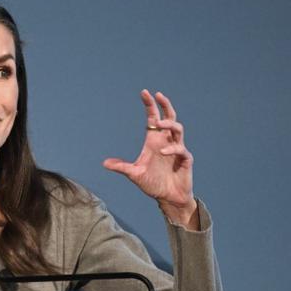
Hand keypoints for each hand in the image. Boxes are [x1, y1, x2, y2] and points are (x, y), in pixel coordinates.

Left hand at [103, 89, 199, 228]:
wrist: (168, 198)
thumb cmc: (153, 183)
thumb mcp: (134, 174)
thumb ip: (121, 167)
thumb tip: (105, 163)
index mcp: (154, 141)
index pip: (153, 118)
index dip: (150, 105)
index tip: (145, 93)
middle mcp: (166, 141)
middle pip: (169, 117)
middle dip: (165, 105)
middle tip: (158, 95)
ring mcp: (177, 149)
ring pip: (178, 129)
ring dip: (169, 124)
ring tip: (159, 123)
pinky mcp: (185, 160)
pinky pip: (181, 149)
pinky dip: (173, 148)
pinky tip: (164, 151)